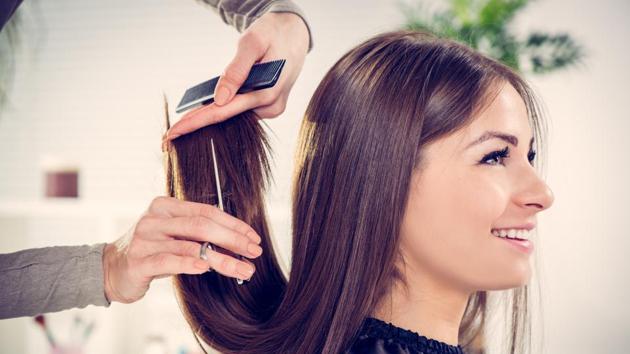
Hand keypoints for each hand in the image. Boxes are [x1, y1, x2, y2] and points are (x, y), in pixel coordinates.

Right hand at [102, 196, 262, 303]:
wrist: (109, 270)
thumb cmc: (150, 252)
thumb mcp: (173, 235)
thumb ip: (197, 232)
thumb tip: (238, 240)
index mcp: (165, 206)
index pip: (206, 211)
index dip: (233, 224)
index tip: (253, 237)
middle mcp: (154, 219)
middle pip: (201, 226)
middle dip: (233, 240)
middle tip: (254, 252)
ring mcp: (144, 239)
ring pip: (190, 246)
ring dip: (222, 259)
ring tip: (243, 269)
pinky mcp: (138, 261)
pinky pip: (169, 261)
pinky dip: (191, 264)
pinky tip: (207, 270)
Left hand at [165, 11, 309, 139]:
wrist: (295, 34)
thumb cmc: (273, 34)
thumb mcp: (252, 43)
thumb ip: (236, 70)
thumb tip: (219, 98)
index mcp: (269, 92)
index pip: (226, 111)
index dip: (197, 121)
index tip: (173, 132)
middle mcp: (272, 106)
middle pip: (228, 117)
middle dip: (199, 123)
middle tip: (169, 134)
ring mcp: (272, 109)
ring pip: (235, 115)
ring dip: (211, 116)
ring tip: (183, 122)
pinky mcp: (269, 106)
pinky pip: (242, 110)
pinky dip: (225, 109)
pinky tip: (205, 110)